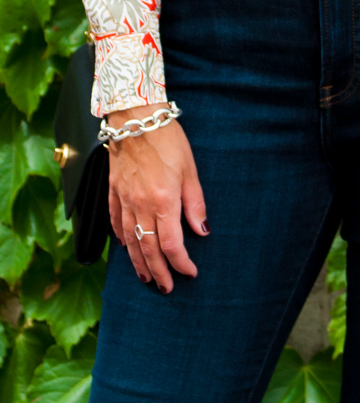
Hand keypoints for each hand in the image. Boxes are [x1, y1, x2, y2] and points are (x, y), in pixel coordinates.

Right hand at [106, 102, 208, 292]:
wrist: (136, 117)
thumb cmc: (167, 139)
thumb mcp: (190, 169)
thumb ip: (195, 203)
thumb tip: (202, 230)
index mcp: (163, 201)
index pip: (171, 245)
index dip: (181, 263)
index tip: (190, 272)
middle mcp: (140, 205)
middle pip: (148, 249)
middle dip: (159, 272)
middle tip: (167, 288)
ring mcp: (124, 199)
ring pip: (129, 241)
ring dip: (138, 262)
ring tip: (147, 277)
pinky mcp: (113, 191)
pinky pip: (115, 222)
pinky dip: (120, 238)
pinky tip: (125, 246)